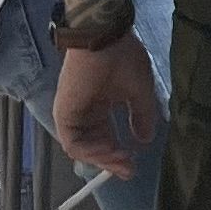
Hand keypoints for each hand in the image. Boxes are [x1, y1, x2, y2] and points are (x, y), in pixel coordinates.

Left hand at [54, 38, 160, 178]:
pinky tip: (108, 151)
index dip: (120, 153)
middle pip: (94, 146)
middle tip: (128, 170)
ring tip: (120, 160)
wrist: (103, 40)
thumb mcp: (140, 92)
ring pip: (83, 147)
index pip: (107, 136)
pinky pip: (73, 142)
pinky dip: (90, 151)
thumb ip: (141, 117)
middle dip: (111, 161)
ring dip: (101, 158)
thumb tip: (145, 140)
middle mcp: (86, 112)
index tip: (134, 165)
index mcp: (102, 105)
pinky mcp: (64, 114)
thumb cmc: (123, 59)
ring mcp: (73, 114)